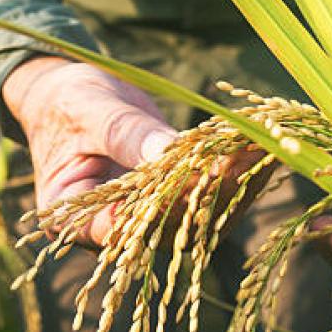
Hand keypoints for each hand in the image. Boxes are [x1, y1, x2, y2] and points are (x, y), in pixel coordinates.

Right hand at [3, 57, 264, 246]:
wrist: (70, 99)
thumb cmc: (66, 104)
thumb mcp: (88, 111)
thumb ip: (124, 134)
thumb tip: (169, 151)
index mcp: (77, 219)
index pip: (122, 228)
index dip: (163, 206)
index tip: (201, 175)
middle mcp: (116, 231)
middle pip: (169, 226)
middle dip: (212, 190)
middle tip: (250, 154)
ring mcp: (148, 220)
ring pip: (196, 218)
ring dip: (234, 184)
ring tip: (265, 146)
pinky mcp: (172, 202)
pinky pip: (206, 197)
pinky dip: (234, 173)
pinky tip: (260, 146)